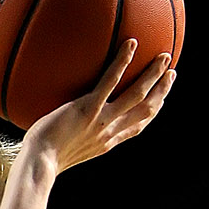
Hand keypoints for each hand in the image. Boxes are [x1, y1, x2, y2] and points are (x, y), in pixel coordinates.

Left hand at [21, 41, 174, 173]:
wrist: (37, 165)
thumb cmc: (41, 159)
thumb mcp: (64, 150)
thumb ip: (73, 135)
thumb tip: (63, 123)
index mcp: (106, 142)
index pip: (137, 126)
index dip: (152, 110)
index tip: (161, 97)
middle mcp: (109, 132)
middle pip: (146, 110)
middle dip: (162, 91)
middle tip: (171, 71)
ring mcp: (101, 120)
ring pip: (137, 95)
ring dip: (153, 75)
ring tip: (164, 56)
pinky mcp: (88, 109)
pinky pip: (110, 81)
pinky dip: (122, 62)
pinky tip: (130, 44)